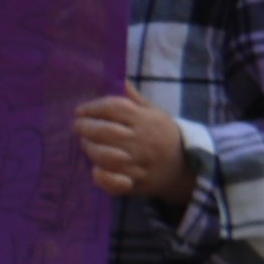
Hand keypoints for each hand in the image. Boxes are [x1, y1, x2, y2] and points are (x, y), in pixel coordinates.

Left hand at [75, 91, 193, 204]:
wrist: (185, 166)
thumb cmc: (162, 135)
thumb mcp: (154, 113)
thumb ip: (135, 99)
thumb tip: (120, 80)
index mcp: (146, 120)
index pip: (115, 108)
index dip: (93, 107)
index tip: (80, 111)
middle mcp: (142, 141)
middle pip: (107, 132)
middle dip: (86, 128)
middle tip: (78, 127)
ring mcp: (139, 164)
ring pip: (108, 156)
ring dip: (91, 149)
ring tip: (86, 144)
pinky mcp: (136, 183)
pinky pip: (116, 183)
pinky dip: (103, 177)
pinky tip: (95, 170)